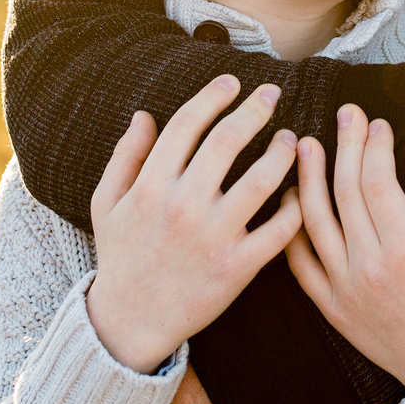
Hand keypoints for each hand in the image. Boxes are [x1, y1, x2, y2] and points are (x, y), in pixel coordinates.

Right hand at [85, 75, 302, 373]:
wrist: (131, 320)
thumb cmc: (120, 257)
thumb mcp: (107, 203)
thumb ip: (125, 156)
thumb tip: (145, 115)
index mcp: (151, 186)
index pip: (186, 125)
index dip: (212, 97)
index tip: (232, 82)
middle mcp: (183, 206)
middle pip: (227, 142)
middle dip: (254, 109)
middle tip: (271, 93)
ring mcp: (213, 237)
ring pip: (261, 182)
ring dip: (282, 153)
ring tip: (290, 139)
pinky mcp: (237, 268)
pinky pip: (277, 231)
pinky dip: (294, 208)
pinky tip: (297, 192)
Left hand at [288, 106, 404, 403]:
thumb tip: (396, 168)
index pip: (378, 180)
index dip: (374, 145)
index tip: (376, 122)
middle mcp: (369, 267)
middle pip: (344, 191)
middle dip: (344, 146)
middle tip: (344, 115)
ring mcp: (344, 289)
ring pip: (313, 221)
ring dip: (307, 178)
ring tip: (306, 146)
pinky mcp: (331, 308)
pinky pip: (300, 263)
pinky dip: (291, 229)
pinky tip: (289, 200)